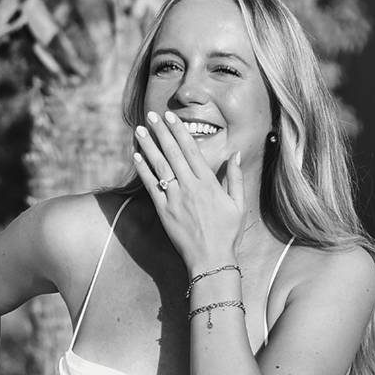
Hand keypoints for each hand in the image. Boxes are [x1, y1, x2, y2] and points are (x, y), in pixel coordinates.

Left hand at [133, 110, 246, 269]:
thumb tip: (236, 154)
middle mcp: (190, 187)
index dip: (179, 131)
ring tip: (139, 129)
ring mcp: (175, 199)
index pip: (192, 150)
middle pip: (173, 153)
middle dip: (161, 132)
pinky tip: (135, 155)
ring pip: (159, 166)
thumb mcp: (239, 204)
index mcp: (209, 183)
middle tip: (152, 115)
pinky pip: (151, 186)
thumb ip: (235, 178)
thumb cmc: (228, 234)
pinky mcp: (164, 211)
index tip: (171, 117)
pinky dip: (142, 170)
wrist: (211, 260)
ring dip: (148, 145)